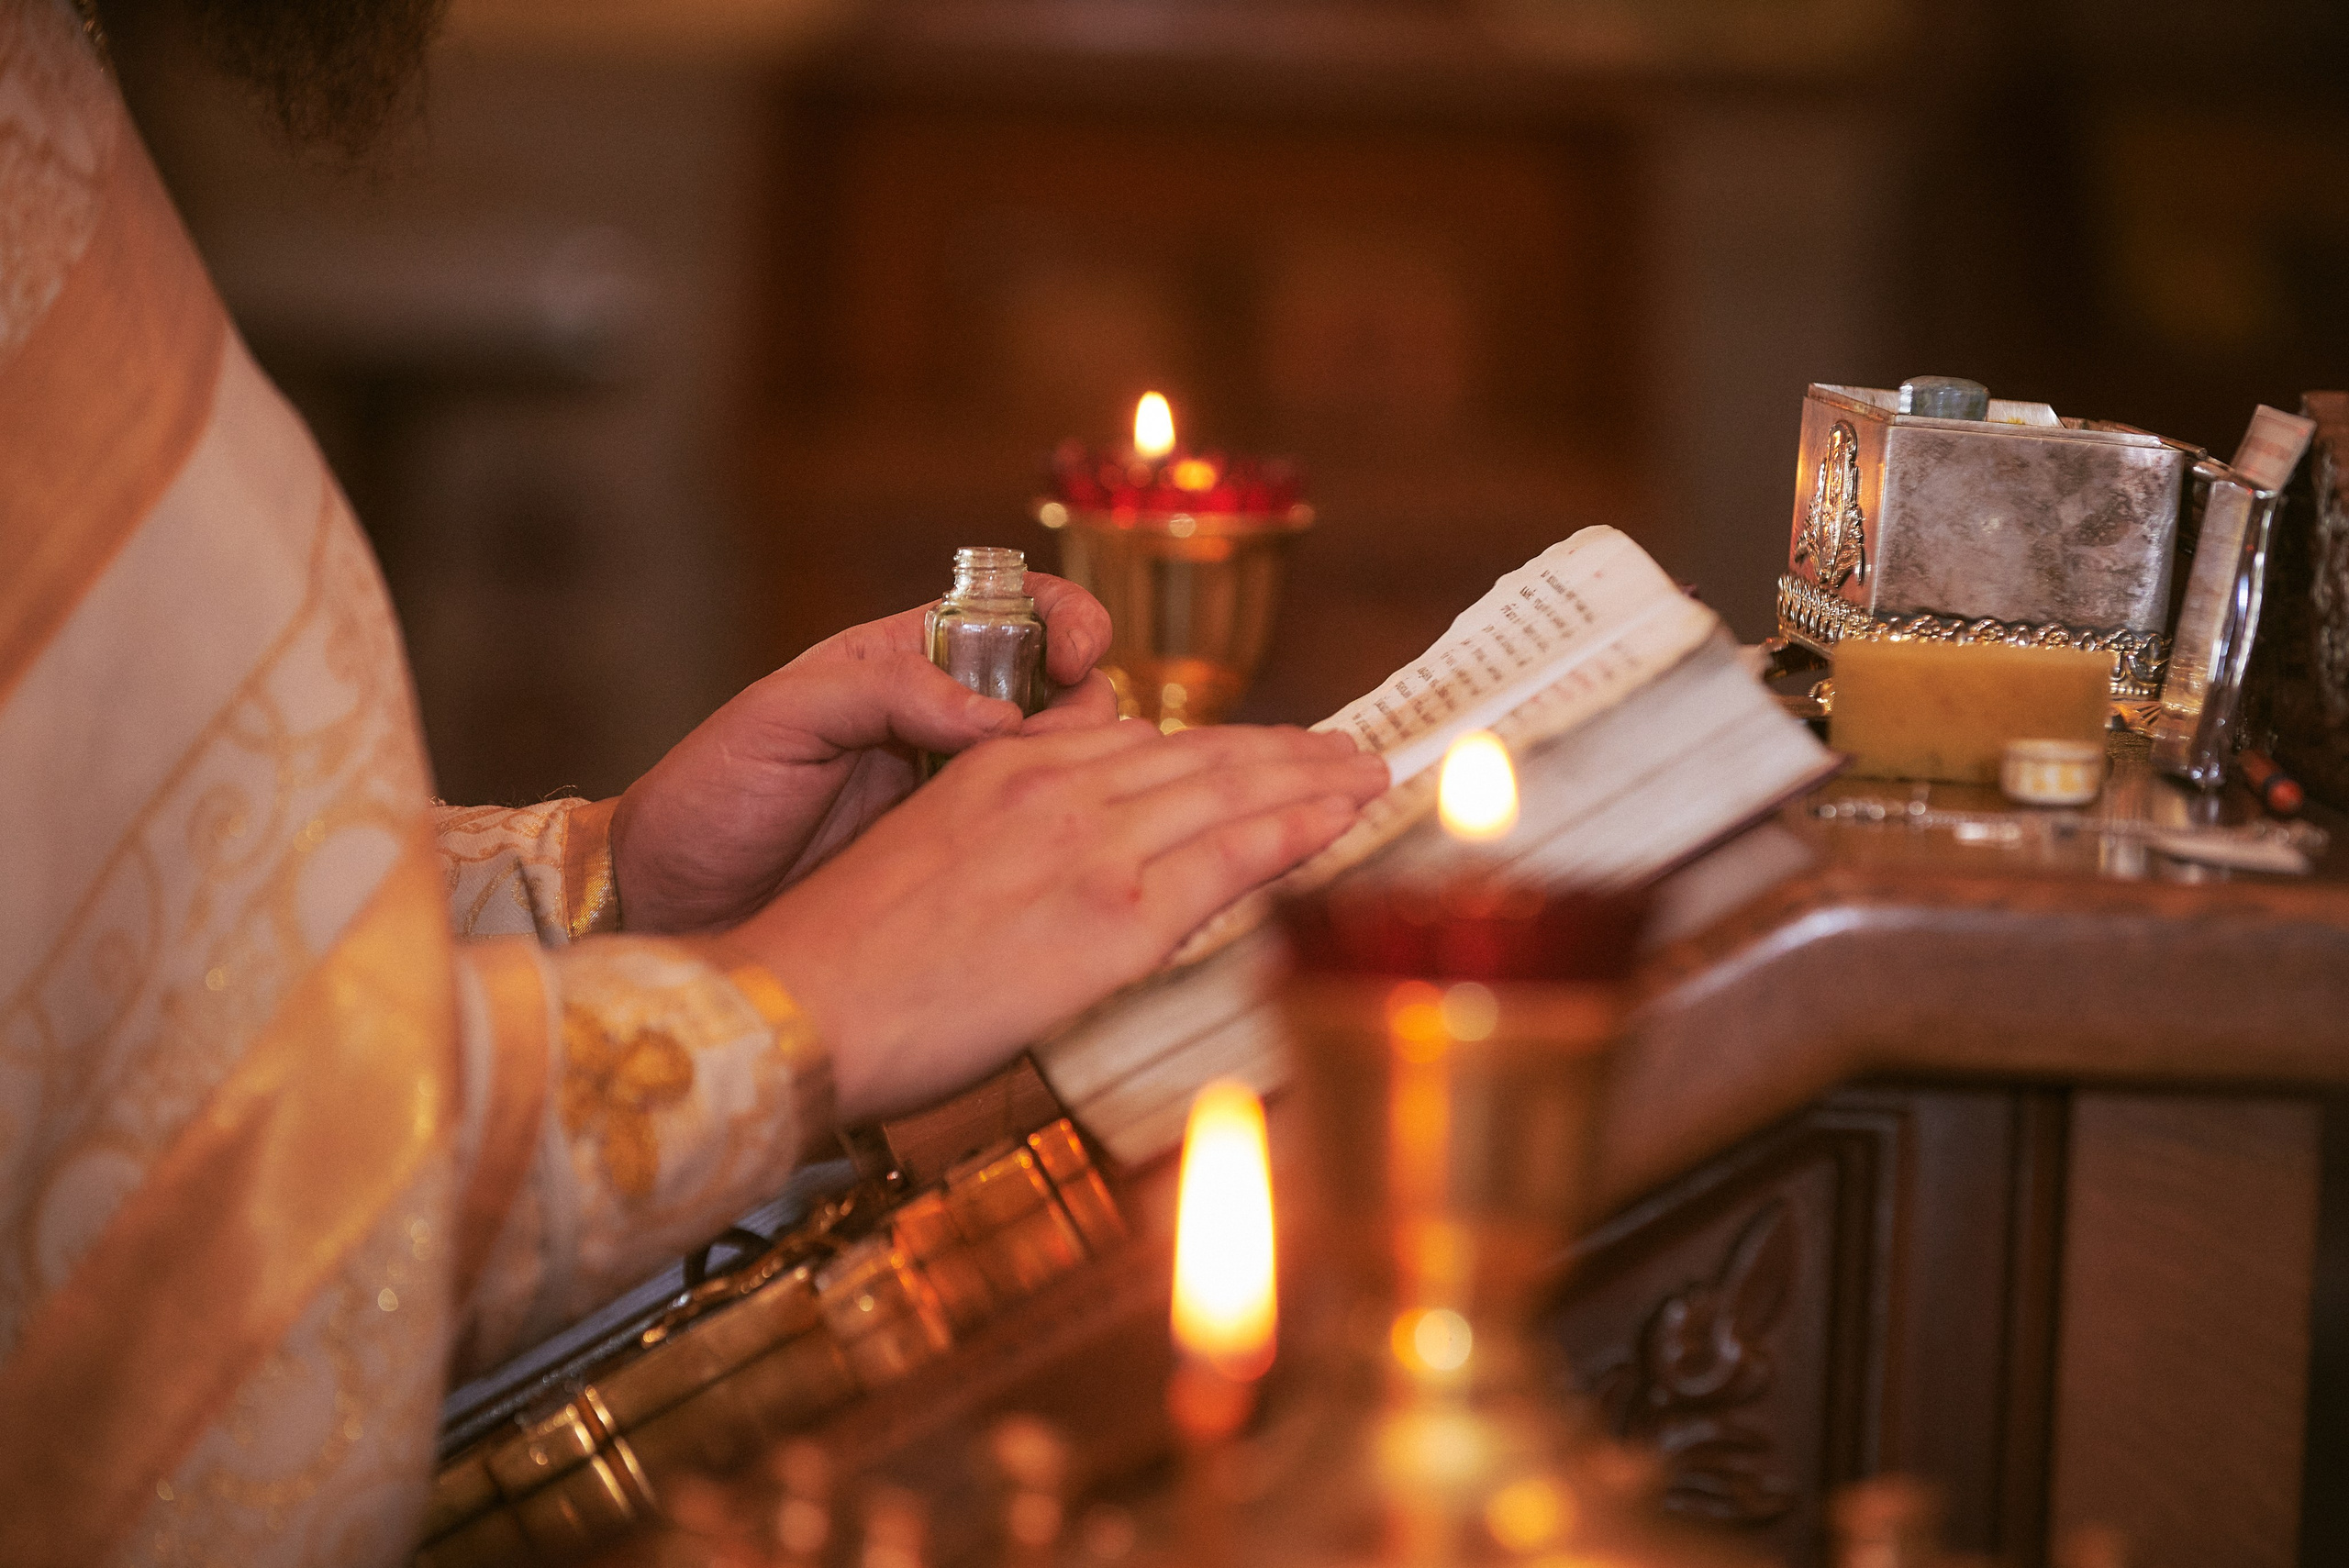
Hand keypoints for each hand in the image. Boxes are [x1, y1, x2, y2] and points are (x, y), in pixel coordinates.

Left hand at [610, 577, 1115, 932]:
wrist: (670, 902)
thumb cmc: (708, 796)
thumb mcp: (780, 716)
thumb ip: (883, 691)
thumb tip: (996, 717)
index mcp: (907, 661)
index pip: (1019, 614)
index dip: (1067, 621)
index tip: (1079, 655)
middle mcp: (947, 722)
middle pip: (1064, 694)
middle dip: (1088, 710)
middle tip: (1055, 752)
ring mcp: (957, 796)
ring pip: (1061, 770)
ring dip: (1082, 778)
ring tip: (1051, 808)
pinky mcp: (959, 865)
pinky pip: (1032, 841)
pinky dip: (1060, 840)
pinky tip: (1052, 856)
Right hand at [731, 723, 1389, 1122]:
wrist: (801, 1005)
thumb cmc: (848, 956)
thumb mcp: (930, 847)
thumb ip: (1009, 823)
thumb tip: (1070, 834)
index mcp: (1012, 770)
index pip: (1147, 744)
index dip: (1222, 746)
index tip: (1271, 750)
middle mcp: (1060, 788)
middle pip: (1203, 756)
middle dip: (1286, 753)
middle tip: (1351, 752)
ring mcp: (1093, 846)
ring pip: (1231, 792)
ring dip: (1313, 780)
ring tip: (1369, 776)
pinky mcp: (1115, 916)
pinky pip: (1231, 857)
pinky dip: (1299, 829)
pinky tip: (1346, 817)